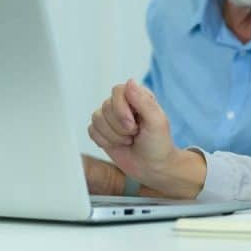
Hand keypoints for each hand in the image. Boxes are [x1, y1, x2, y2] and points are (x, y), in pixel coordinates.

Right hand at [88, 79, 205, 197]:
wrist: (153, 167)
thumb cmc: (158, 144)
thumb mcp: (157, 121)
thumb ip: (143, 101)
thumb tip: (129, 82)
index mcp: (138, 96)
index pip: (118, 90)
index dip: (121, 110)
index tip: (134, 126)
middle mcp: (123, 103)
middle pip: (106, 106)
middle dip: (120, 127)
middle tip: (134, 134)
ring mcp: (111, 117)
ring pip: (97, 118)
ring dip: (113, 136)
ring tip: (128, 140)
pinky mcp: (102, 130)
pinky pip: (92, 130)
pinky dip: (105, 141)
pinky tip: (118, 144)